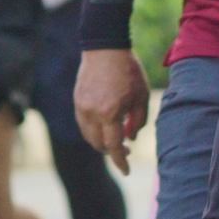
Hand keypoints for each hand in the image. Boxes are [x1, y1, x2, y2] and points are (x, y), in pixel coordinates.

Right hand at [74, 48, 149, 173]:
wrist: (105, 47)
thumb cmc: (128, 70)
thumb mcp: (142, 95)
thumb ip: (138, 120)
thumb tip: (130, 138)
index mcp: (110, 113)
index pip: (114, 146)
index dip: (120, 161)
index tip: (126, 171)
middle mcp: (92, 114)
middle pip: (99, 145)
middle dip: (112, 151)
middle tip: (126, 149)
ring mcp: (81, 108)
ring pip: (89, 136)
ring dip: (101, 141)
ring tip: (116, 135)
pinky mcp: (77, 101)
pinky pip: (84, 124)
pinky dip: (94, 130)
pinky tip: (106, 124)